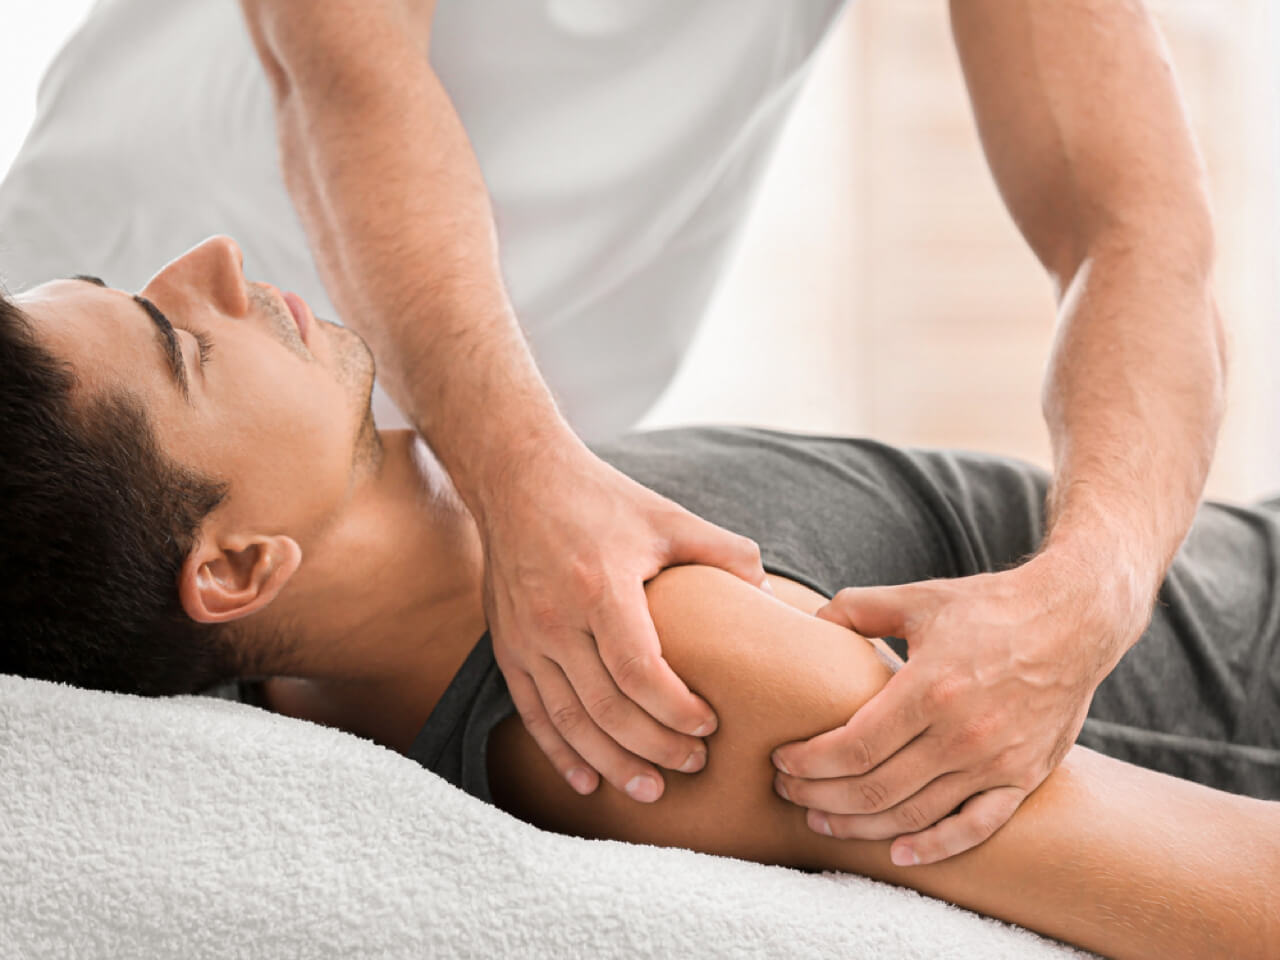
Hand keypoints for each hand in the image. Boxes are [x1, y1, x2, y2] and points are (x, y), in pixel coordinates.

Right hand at [478, 435, 769, 802]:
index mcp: (601, 587)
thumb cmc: (601, 498)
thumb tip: (770, 592)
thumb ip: (723, 550)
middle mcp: (557, 618)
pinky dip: (559, 752)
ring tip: (650, 789)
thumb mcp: (666, 515)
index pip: (639, 671)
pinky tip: (587, 781)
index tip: (710, 726)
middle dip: (654, 747)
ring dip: (610, 763)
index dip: (676, 710)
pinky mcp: (507, 646)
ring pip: (568, 721)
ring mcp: (526, 636)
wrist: (518, 478)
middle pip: (606, 707)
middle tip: (694, 765)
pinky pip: (533, 713)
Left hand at [770, 554, 1145, 864]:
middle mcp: (963, 734)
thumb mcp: (918, 598)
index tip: (782, 761)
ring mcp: (995, 762)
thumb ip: (858, 608)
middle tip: (787, 792)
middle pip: (874, 788)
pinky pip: (974, 827)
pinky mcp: (1023, 778)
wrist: (1075, 620)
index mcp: (930, 689)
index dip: (810, 762)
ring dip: (860, 825)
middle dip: (820, 796)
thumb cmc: (989, 607)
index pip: (853, 747)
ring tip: (822, 819)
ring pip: (914, 815)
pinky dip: (935, 848)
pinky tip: (898, 853)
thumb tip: (812, 618)